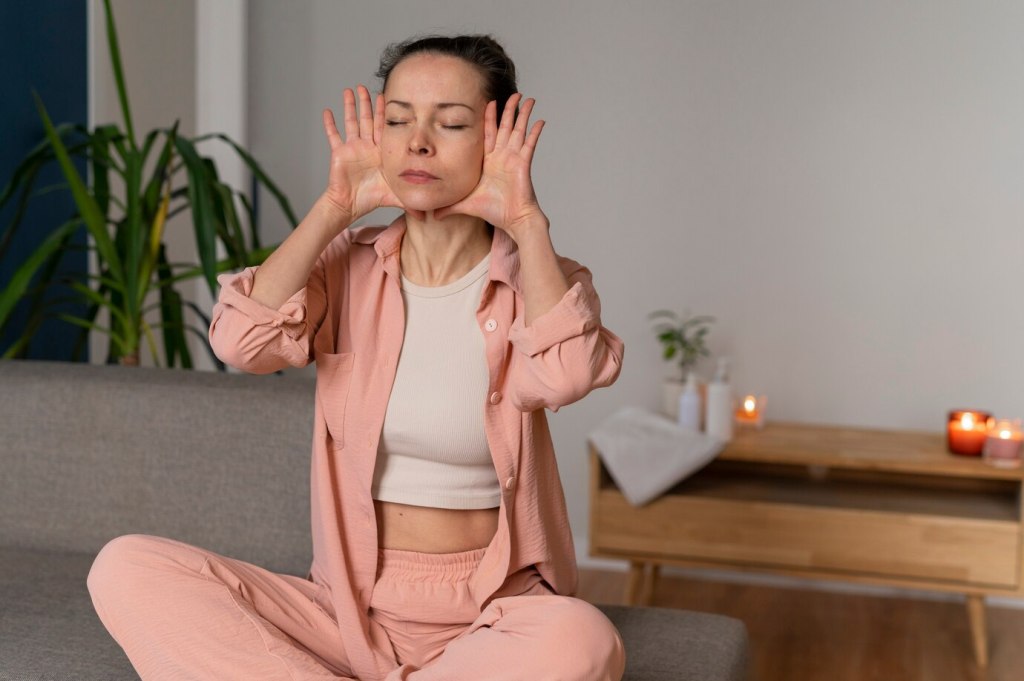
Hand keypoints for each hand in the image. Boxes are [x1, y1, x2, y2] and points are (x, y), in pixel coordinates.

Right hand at [321, 85, 402, 223]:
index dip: (385, 112)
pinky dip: (329, 124)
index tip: (386, 96)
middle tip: (366, 87)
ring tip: (349, 91)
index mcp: (381, 152)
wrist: (351, 204)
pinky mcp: (340, 153)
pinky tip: (327, 112)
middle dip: (367, 103)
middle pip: (367, 120)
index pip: (384, 127)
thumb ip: (410, 201)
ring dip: (350, 107)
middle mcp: (367, 146)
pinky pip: (333, 136)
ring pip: (351, 122)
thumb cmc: (371, 198)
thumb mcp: (394, 196)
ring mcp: (353, 148)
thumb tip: (427, 214)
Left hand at [434, 94, 547, 239]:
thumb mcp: (465, 204)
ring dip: (523, 115)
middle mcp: (502, 157)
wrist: (512, 220)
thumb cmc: (493, 212)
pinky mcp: (524, 164)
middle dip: (508, 110)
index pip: (488, 134)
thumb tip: (431, 215)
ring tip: (528, 100)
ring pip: (518, 131)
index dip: (489, 118)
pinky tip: (540, 121)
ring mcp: (514, 159)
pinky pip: (530, 144)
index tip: (489, 102)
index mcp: (489, 161)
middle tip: (513, 94)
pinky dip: (535, 132)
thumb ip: (449, 206)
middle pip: (505, 127)